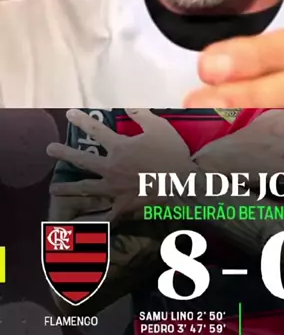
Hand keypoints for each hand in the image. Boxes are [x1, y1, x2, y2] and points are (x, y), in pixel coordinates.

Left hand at [47, 109, 191, 219]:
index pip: (97, 131)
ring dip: (68, 188)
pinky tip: (78, 228)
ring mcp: (114, 189)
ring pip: (86, 189)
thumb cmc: (171, 153)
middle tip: (49, 150)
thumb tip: (126, 106)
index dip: (82, 121)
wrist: (183, 182)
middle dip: (64, 154)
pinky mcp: (122, 206)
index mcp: (119, 147)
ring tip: (53, 189)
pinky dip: (91, 223)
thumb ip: (141, 115)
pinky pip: (104, 216)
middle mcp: (111, 168)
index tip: (69, 114)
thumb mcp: (158, 126)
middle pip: (83, 160)